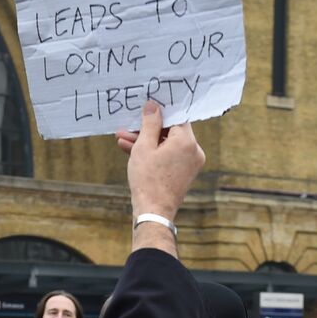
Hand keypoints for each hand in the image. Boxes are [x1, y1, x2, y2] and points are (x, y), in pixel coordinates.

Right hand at [118, 99, 204, 219]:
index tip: (145, 109)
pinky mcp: (185, 173)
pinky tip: (132, 150)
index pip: (176, 117)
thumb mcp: (144, 147)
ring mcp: (191, 163)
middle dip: (147, 130)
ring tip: (123, 139)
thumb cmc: (147, 180)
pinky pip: (169, 156)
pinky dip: (155, 154)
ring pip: (167, 145)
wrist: (153, 212)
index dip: (160, 112)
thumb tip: (153, 105)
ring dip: (147, 142)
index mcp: (187, 141)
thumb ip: (149, 124)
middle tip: (128, 127)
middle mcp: (194, 151)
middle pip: (170, 131)